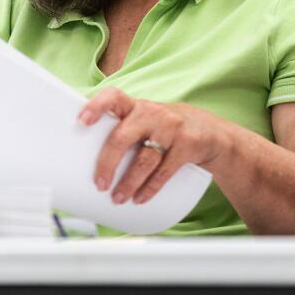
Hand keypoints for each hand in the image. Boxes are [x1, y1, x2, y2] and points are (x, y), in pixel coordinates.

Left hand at [79, 88, 229, 205]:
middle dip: (107, 163)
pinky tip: (140, 197)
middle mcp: (153, 113)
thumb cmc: (167, 129)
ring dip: (128, 183)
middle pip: (123, 137)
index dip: (96, 106)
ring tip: (118, 198)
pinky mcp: (188, 145)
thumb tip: (86, 162)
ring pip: (144, 160)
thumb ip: (123, 131)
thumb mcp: (147, 121)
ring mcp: (172, 128)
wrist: (212, 132)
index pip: (113, 97)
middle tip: (100, 183)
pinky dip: (150, 188)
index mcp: (136, 107)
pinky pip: (164, 171)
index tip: (82, 121)